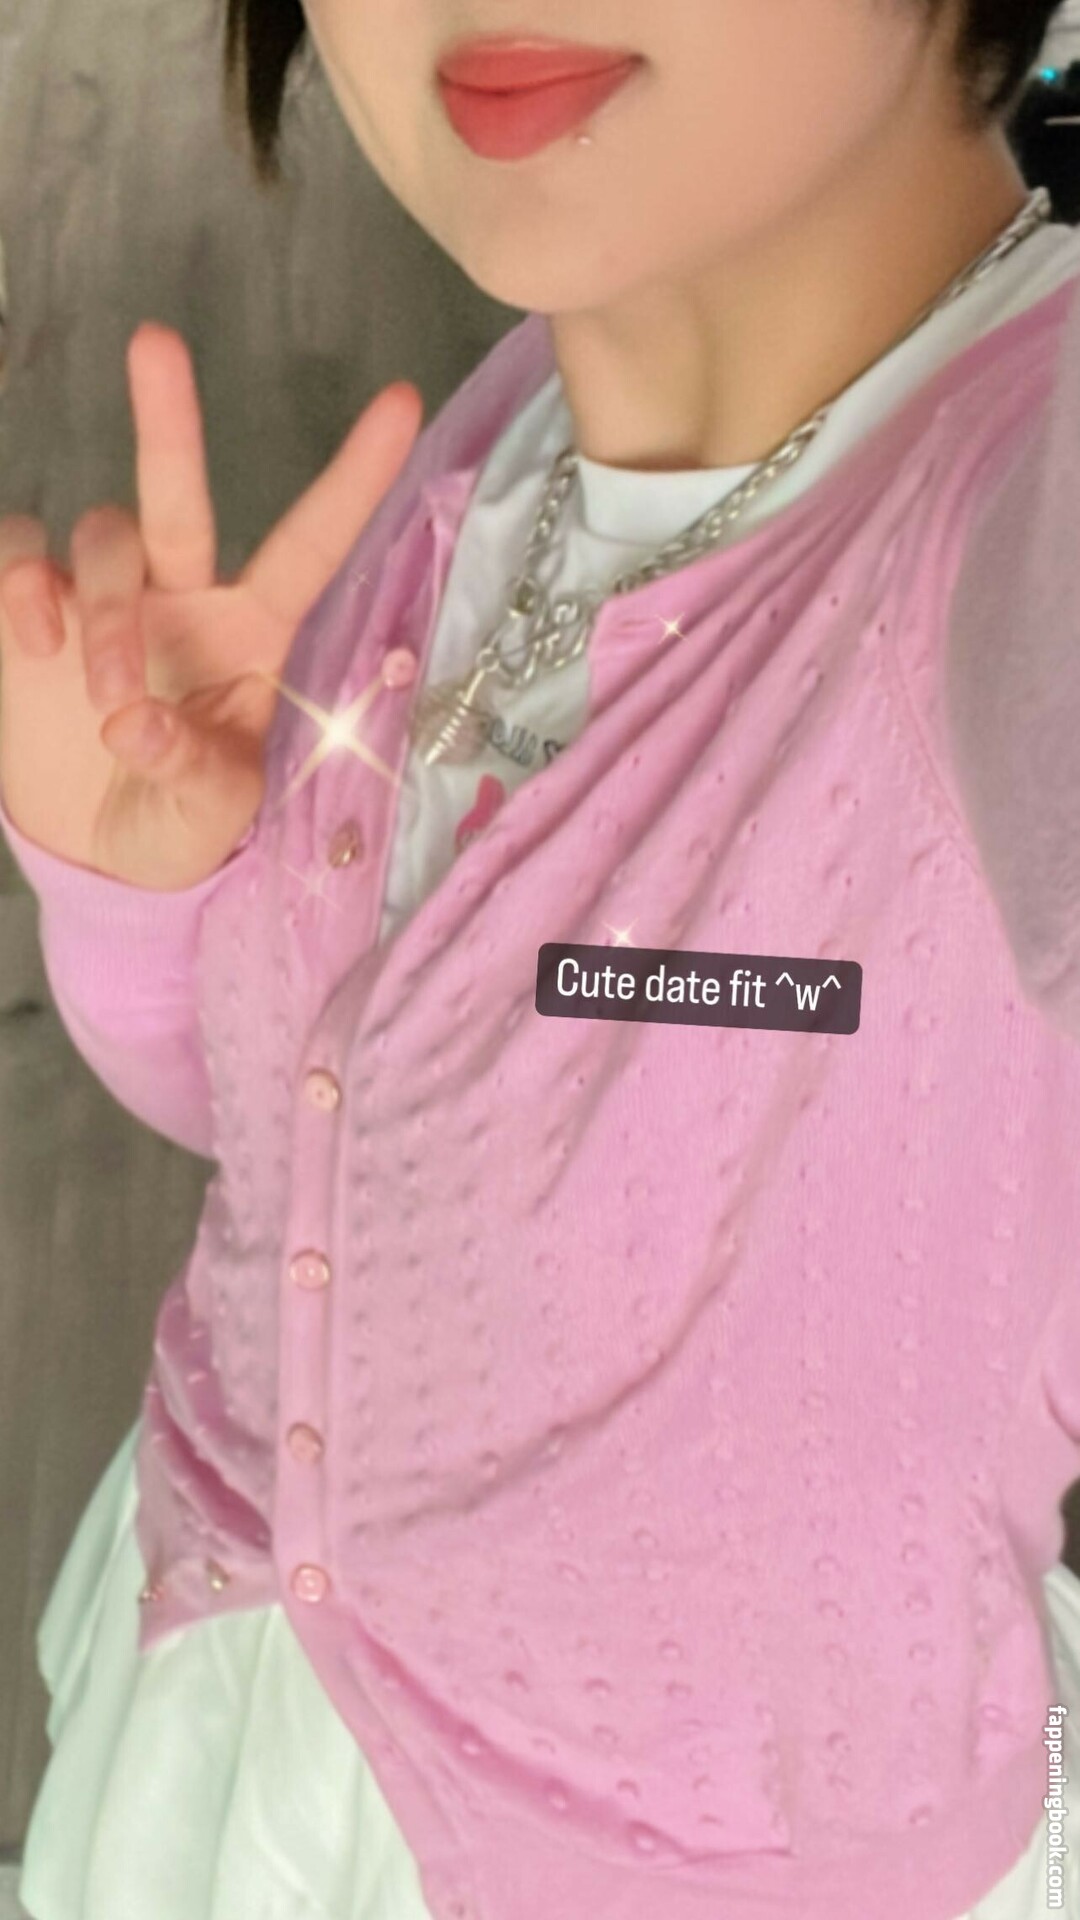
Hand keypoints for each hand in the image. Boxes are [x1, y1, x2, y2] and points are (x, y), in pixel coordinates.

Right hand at [0, 323, 422, 889]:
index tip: (402, 401)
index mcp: (256, 635)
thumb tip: (131, 720)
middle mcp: (186, 599)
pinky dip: (21, 580)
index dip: (354, 477)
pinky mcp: (35, 609)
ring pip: (102, 540)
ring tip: (103, 696)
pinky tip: (34, 635)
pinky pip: (22, 553)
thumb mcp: (209, 818)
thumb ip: (187, 769)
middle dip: (169, 420)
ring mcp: (110, 598)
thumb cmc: (181, 826)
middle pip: (178, 495)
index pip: (311, 545)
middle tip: (155, 342)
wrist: (98, 856)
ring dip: (101, 611)